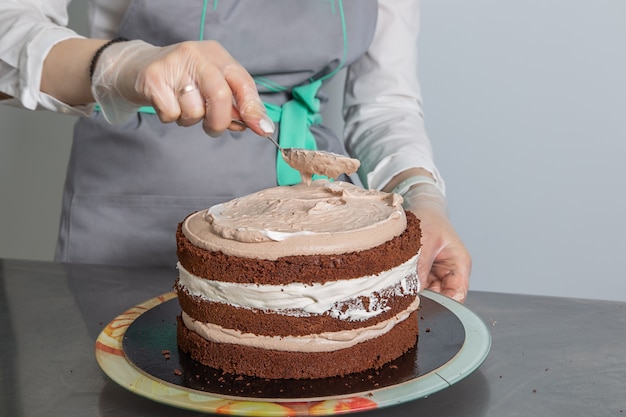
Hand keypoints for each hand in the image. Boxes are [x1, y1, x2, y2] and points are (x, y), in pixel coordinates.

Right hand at [91, 39, 273, 136]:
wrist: (135, 67)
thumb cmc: (181, 82)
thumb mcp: (210, 86)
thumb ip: (235, 105)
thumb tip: (259, 126)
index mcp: (217, 54)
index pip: (243, 82)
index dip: (253, 108)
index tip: (262, 130)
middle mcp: (196, 54)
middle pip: (220, 95)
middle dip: (220, 121)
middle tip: (213, 129)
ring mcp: (173, 64)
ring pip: (194, 110)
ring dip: (191, 120)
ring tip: (182, 107)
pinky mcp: (153, 78)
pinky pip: (172, 114)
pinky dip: (171, 118)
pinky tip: (166, 104)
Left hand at [402, 183, 470, 302]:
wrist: (421, 209)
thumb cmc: (429, 219)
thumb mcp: (425, 239)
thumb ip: (420, 265)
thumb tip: (412, 290)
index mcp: (459, 265)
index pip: (457, 295)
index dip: (443, 306)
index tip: (424, 307)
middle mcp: (450, 274)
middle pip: (440, 300)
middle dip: (424, 302)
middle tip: (406, 302)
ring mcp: (435, 276)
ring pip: (426, 296)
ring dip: (414, 295)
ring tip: (399, 292)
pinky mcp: (422, 275)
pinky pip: (415, 288)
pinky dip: (407, 289)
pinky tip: (396, 287)